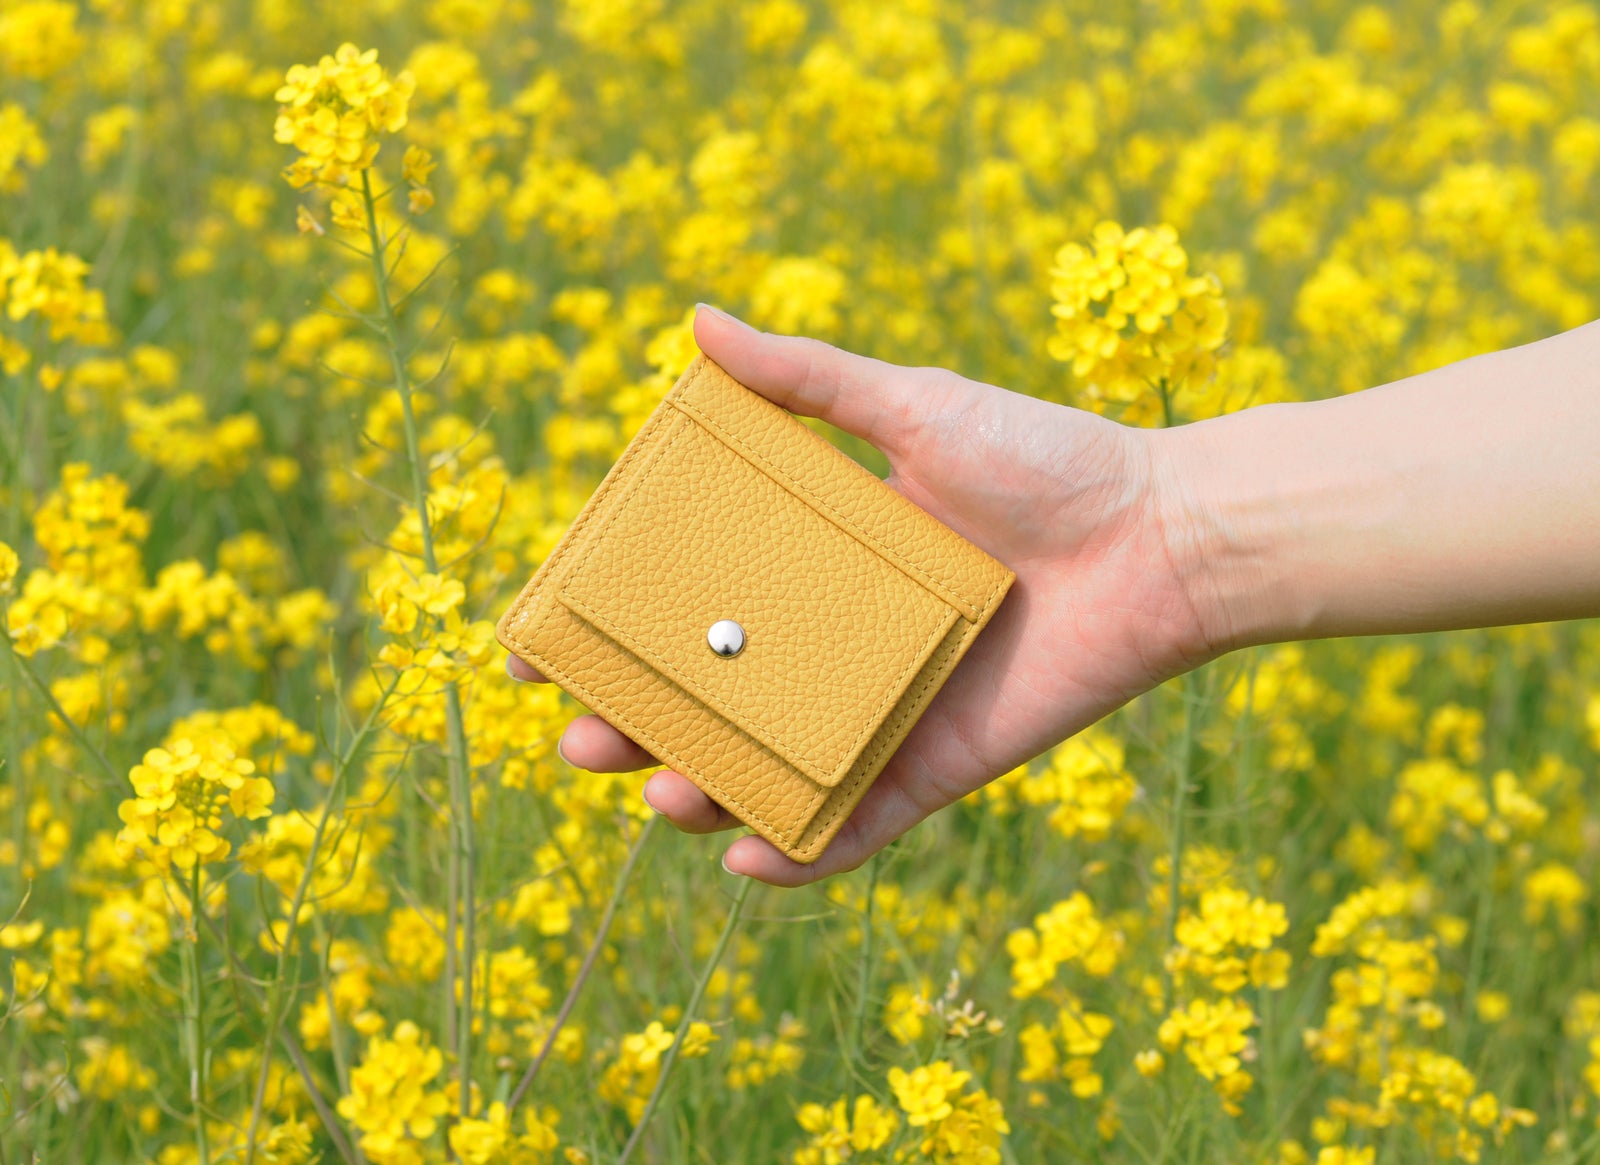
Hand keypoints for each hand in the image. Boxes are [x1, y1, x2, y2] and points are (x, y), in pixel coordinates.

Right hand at [507, 305, 1217, 884]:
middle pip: (706, 702)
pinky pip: (857, 826)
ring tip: (662, 791)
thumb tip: (696, 321)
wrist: (1163, 536)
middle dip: (632, 729)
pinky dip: (803, 851)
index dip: (607, 633)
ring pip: (765, 771)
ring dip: (700, 794)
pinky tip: (750, 853)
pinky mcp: (936, 767)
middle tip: (581, 738)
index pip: (684, 606)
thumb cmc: (1045, 461)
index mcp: (811, 564)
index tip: (537, 648)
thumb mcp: (913, 406)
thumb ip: (808, 377)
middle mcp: (829, 644)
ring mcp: (878, 711)